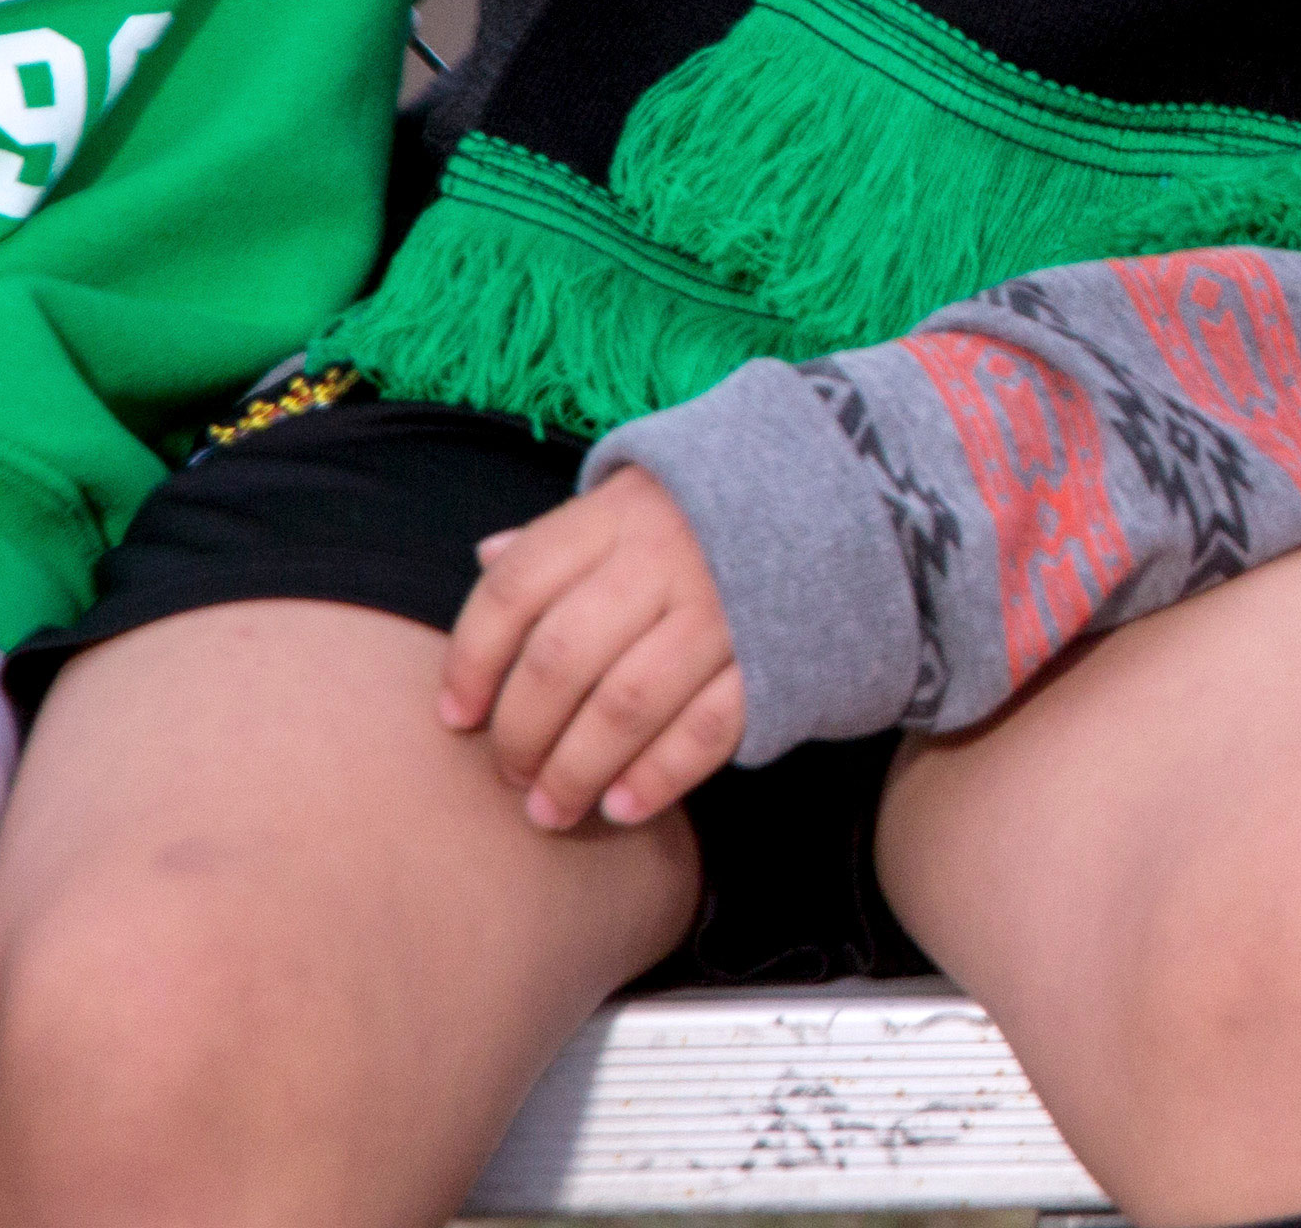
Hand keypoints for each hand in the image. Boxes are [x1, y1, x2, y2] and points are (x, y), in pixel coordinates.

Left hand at [439, 467, 744, 833]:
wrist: (846, 490)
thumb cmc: (712, 508)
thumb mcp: (634, 496)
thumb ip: (562, 535)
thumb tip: (485, 558)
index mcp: (616, 517)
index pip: (513, 590)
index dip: (471, 662)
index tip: (455, 717)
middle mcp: (665, 559)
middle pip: (561, 659)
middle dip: (522, 734)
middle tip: (509, 777)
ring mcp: (725, 609)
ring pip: (626, 705)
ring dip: (578, 770)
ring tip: (552, 810)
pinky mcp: (777, 655)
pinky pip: (708, 728)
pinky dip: (659, 776)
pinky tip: (624, 806)